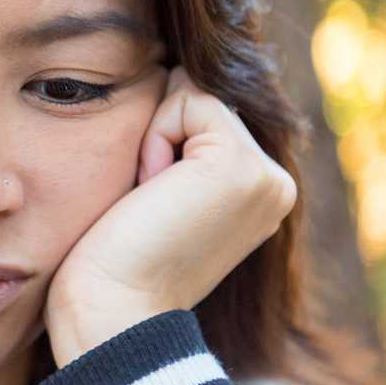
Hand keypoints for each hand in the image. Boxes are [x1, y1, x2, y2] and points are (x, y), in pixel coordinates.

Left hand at [42, 65, 296, 367]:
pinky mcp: (240, 165)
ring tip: (149, 203)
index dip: (155, 145)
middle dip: (155, 139)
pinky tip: (151, 192)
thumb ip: (180, 147)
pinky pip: (186, 99)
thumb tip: (174, 70)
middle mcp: (274, 185)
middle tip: (147, 208)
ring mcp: (266, 176)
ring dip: (151, 141)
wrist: (111, 314)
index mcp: (256, 194)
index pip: (201, 118)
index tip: (148, 209)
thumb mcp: (155, 195)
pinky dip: (152, 139)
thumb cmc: (111, 264)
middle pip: (198, 101)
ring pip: (193, 96)